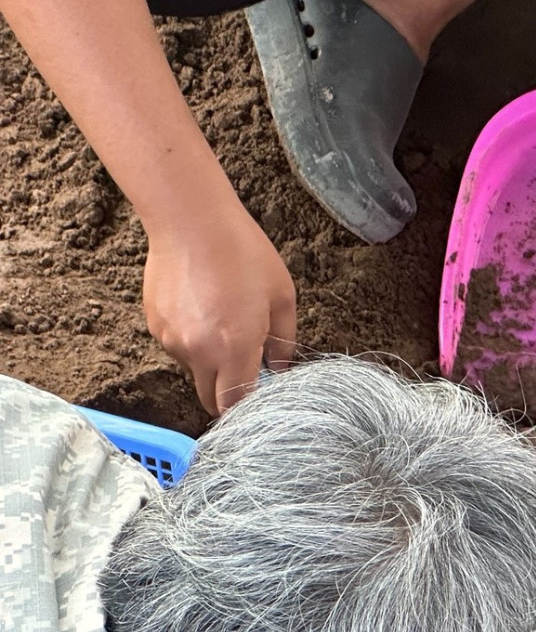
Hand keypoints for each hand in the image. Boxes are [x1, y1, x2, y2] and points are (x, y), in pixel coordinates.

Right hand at [143, 201, 294, 414]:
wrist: (191, 220)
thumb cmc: (243, 254)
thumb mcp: (282, 298)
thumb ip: (284, 343)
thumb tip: (281, 370)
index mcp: (234, 349)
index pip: (234, 405)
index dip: (247, 411)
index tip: (259, 402)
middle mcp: (198, 351)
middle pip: (210, 399)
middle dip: (228, 396)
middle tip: (246, 375)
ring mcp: (171, 340)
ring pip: (194, 372)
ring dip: (210, 365)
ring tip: (224, 327)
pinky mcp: (155, 325)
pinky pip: (177, 348)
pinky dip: (192, 343)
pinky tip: (203, 312)